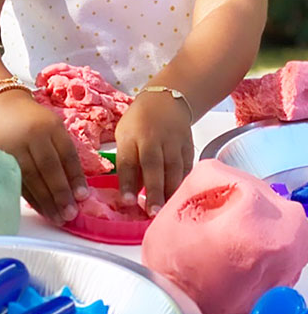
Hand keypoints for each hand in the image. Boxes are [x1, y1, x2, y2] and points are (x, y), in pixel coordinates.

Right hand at [0, 89, 88, 225]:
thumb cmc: (33, 120)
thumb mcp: (53, 127)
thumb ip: (64, 151)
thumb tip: (78, 187)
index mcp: (50, 126)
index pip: (66, 154)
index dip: (75, 177)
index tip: (83, 197)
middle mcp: (32, 136)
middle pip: (48, 168)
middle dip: (60, 193)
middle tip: (70, 214)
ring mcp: (13, 147)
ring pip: (31, 178)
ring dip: (45, 201)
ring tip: (57, 218)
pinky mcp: (0, 157)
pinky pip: (18, 180)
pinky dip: (30, 197)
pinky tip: (41, 209)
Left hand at [114, 90, 193, 215]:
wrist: (166, 100)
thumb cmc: (139, 123)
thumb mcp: (125, 136)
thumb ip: (129, 162)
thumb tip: (133, 193)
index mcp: (131, 137)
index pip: (128, 162)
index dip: (127, 182)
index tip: (127, 202)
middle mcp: (152, 139)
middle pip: (153, 167)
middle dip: (153, 191)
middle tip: (153, 213)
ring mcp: (173, 142)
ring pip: (174, 169)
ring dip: (171, 192)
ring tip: (168, 212)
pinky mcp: (189, 146)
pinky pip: (187, 167)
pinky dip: (184, 184)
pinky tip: (182, 198)